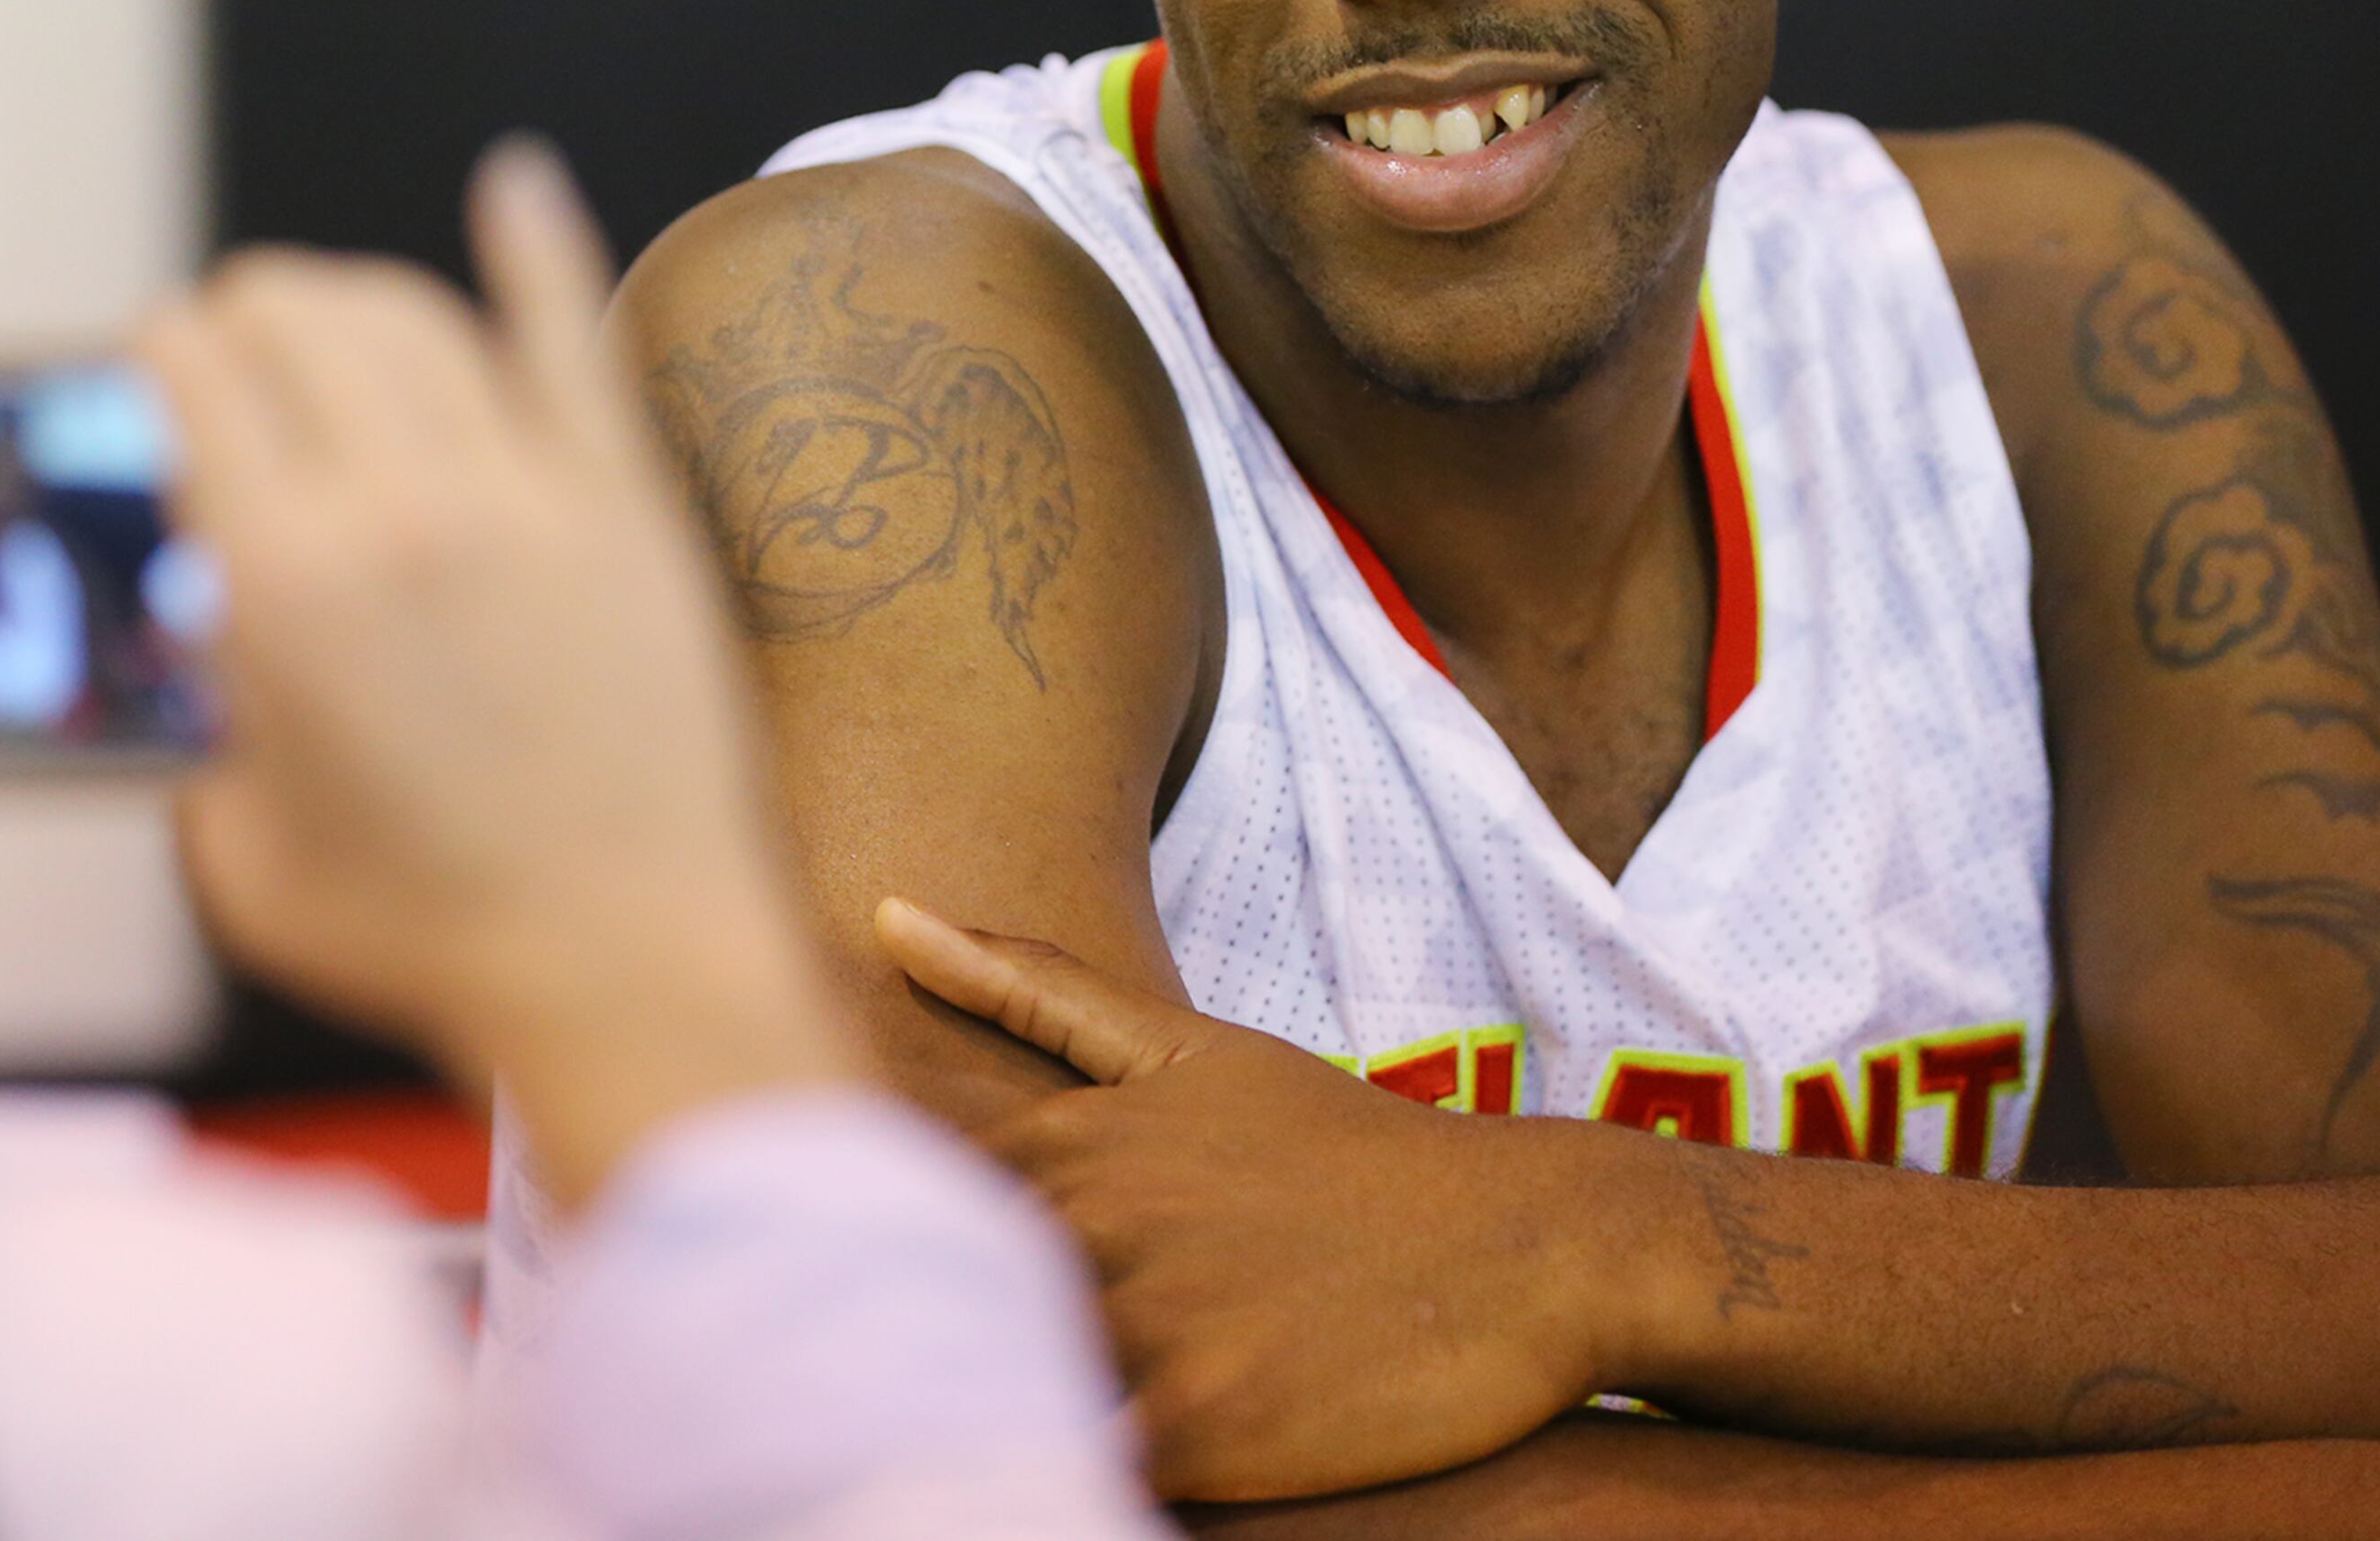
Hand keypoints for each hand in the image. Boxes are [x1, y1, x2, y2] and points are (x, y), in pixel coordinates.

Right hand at [146, 140, 859, 1202]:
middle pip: (302, 320)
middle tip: (238, 331)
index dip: (166, 348)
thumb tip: (216, 667)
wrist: (622, 960)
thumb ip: (202, 737)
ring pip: (420, 321)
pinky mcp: (629, 509)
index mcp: (280, 581)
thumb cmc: (427, 933)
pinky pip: (573, 342)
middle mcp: (399, 507)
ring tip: (333, 313)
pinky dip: (536, 249)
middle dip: (248, 307)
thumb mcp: (240, 848)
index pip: (199, 380)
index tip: (160, 352)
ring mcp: (528, 495)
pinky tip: (515, 184)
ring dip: (356, 295)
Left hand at [878, 896, 1649, 1501]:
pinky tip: (1068, 1464)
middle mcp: (1091, 1224)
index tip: (862, 1262)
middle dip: (902, 1335)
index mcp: (1068, 1144)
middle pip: (927, 1297)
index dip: (864, 1236)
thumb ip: (1028, 988)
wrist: (1524, 1244)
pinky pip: (1080, 1462)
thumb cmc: (1344, 1152)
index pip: (892, 1189)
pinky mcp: (1203, 1426)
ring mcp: (1147, 1325)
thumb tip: (884, 914)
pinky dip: (1058, 1463)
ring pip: (994, 1385)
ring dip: (975, 1406)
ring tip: (966, 1431)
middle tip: (855, 1370)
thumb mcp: (1184, 1052)